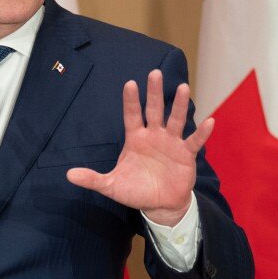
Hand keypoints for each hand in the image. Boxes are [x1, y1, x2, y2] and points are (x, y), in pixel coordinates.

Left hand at [66, 70, 213, 225]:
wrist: (160, 205)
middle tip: (154, 73)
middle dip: (154, 93)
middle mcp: (154, 135)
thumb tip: (68, 175)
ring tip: (182, 88)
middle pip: (154, 110)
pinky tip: (209, 121)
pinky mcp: (186, 154)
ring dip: (179, 105)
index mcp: (135, 138)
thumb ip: (92, 178)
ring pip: (175, 120)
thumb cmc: (136, 190)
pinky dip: (202, 132)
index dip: (131, 101)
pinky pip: (195, 141)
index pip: (132, 115)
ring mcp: (171, 143)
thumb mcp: (112, 185)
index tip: (130, 83)